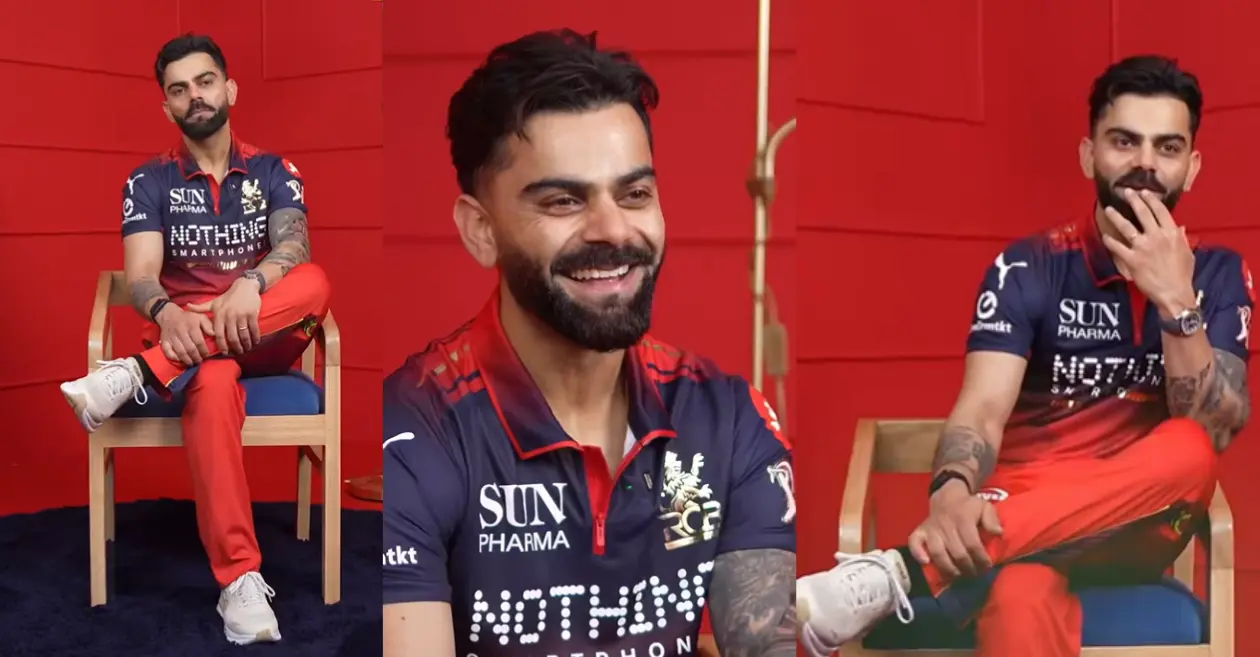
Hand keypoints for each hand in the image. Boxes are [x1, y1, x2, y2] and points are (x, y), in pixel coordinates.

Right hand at [156, 306, 215, 365]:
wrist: (169, 315)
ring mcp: (171, 337)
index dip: (204, 351)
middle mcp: (181, 332)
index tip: (207, 355)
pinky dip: (174, 358)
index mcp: (191, 326)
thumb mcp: (200, 317)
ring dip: (187, 360)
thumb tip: (213, 334)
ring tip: (192, 362)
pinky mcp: (164, 341)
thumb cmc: (188, 317)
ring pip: (180, 352)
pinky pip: (168, 352)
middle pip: (190, 349)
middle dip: (196, 357)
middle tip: (200, 361)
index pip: (199, 342)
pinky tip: (180, 360)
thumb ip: (208, 325)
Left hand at [186, 278, 261, 354]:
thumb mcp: (214, 302)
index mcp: (220, 315)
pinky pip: (254, 329)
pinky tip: (255, 342)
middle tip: (238, 353)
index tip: (225, 352)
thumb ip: (201, 308)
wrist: (245, 286)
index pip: (219, 334)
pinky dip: (255, 337)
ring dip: (246, 344)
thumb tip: (187, 306)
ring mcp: (242, 316)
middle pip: (232, 337)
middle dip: (236, 347)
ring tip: (247, 349)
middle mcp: (230, 316)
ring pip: (243, 334)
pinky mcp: (252, 314)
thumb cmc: (228, 296)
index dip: (222, 345)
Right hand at [907, 481, 1002, 577]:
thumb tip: (998, 533)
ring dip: (948, 568)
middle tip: (975, 574)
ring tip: (958, 575)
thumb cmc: (969, 506)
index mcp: (963, 518)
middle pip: (957, 553)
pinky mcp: (920, 531)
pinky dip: (918, 553)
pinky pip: (914, 542)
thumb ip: (992, 519)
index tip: (987, 566)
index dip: (981, 559)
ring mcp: (931, 529)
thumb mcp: (985, 507)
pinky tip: (926, 562)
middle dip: (968, 568)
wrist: (947, 498)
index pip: (972, 544)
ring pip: (938, 553)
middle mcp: (946, 525)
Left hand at [1100, 189, 1196, 310]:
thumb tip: (1180, 227)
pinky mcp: (1132, 260)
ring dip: (1116, 217)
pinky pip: (1117, 247)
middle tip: (1127, 192)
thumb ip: (1181, 239)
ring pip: (1127, 227)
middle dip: (1134, 200)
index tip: (1144, 192)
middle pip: (1143, 214)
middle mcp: (1157, 237)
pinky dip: (1110, 241)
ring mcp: (1143, 248)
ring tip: (1108, 209)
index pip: (1160, 211)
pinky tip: (1105, 236)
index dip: (1151, 200)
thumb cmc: (1182, 275)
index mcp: (1172, 234)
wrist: (1174, 293)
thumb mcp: (1187, 253)